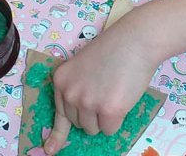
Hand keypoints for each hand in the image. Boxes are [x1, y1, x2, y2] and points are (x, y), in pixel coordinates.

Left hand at [43, 15, 160, 153]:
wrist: (135, 40)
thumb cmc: (114, 50)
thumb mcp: (84, 67)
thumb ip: (77, 89)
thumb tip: (80, 122)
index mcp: (61, 81)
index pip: (59, 115)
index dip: (57, 135)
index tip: (50, 150)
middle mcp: (70, 93)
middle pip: (79, 124)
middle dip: (93, 114)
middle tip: (106, 91)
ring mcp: (88, 102)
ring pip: (94, 129)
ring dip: (105, 118)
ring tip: (114, 91)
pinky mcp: (109, 110)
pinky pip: (110, 130)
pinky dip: (118, 119)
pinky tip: (122, 97)